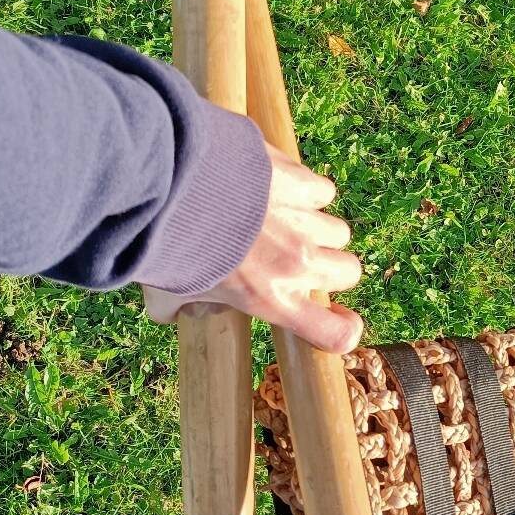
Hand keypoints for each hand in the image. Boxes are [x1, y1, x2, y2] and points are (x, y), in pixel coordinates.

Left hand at [144, 146, 363, 352]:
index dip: (344, 329)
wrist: (169, 183)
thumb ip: (179, 308)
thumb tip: (180, 310)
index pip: (335, 333)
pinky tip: (278, 188)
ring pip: (337, 231)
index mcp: (270, 298)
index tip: (338, 320)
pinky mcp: (299, 182)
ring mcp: (303, 220)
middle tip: (297, 260)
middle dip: (329, 268)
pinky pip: (321, 191)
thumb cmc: (166, 244)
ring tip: (283, 221)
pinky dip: (306, 191)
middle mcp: (297, 263)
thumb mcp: (165, 293)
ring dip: (316, 229)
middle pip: (349, 272)